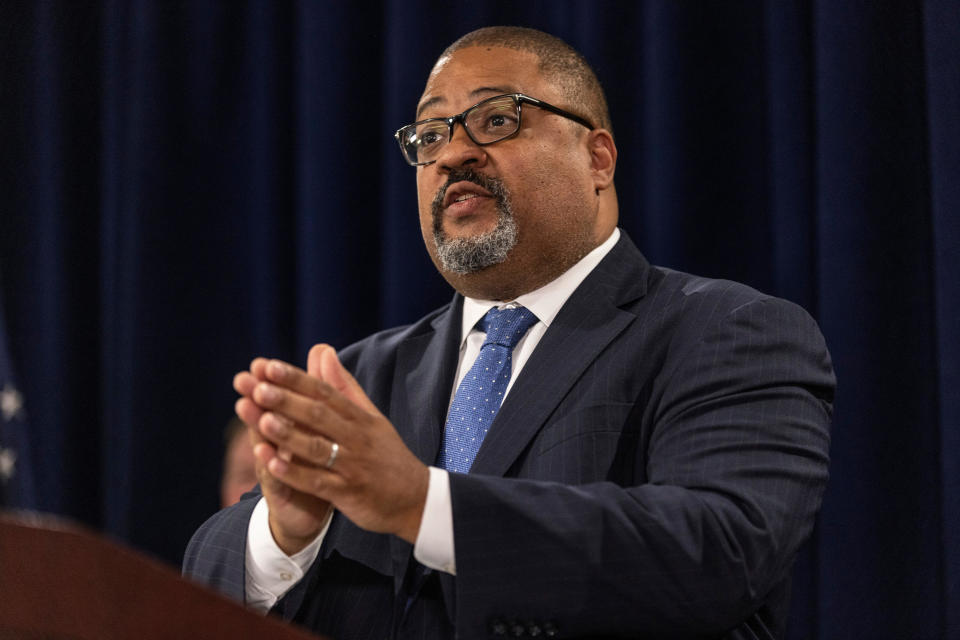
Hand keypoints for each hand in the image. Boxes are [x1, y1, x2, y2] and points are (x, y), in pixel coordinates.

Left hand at [248, 344, 429, 543]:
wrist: (416, 499)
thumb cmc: (387, 455)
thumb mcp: (371, 417)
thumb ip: (343, 386)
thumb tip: (323, 351)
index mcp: (360, 418)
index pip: (325, 393)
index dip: (296, 380)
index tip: (269, 367)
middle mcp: (356, 438)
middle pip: (319, 416)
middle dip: (287, 401)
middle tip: (257, 387)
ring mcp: (351, 466)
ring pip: (316, 448)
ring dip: (288, 434)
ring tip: (261, 421)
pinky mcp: (347, 493)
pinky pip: (317, 482)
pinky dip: (294, 473)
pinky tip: (271, 463)